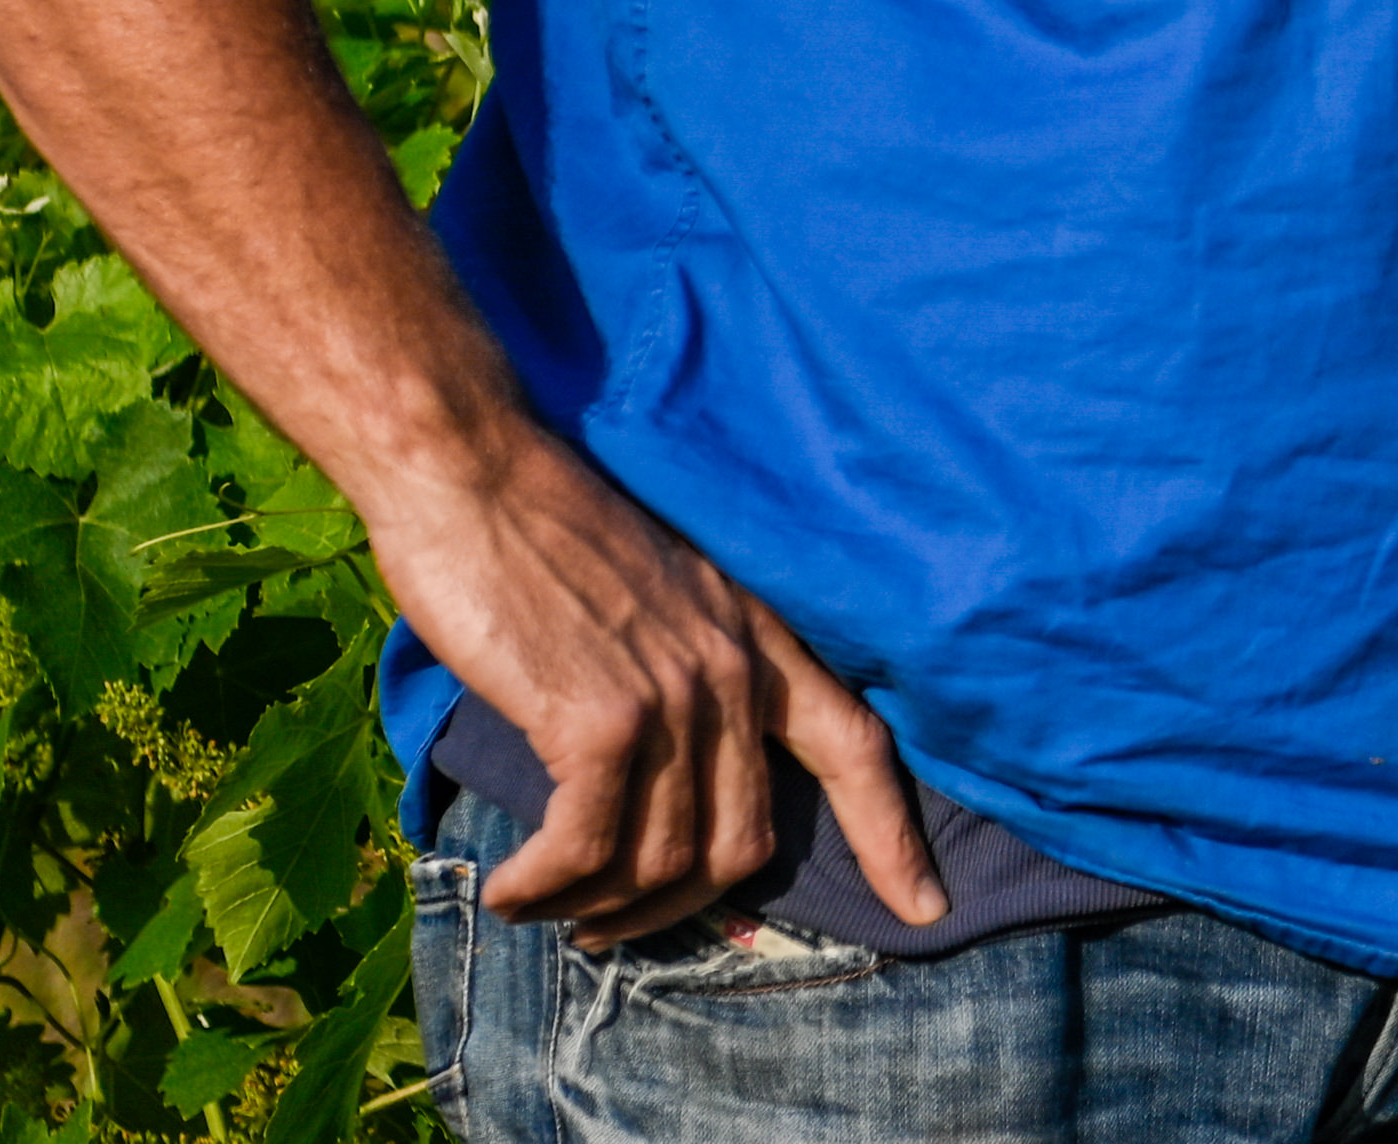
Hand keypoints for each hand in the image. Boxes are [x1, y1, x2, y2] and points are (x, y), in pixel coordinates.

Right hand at [367, 428, 947, 945]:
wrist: (473, 470)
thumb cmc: (541, 531)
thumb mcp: (654, 596)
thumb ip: (684, 672)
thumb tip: (670, 781)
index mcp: (757, 635)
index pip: (858, 744)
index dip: (893, 836)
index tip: (924, 910)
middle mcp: (733, 668)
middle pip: (745, 844)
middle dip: (675, 909)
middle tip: (606, 928)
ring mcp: (674, 694)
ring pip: (665, 861)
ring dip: (596, 907)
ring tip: (542, 903)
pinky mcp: (600, 718)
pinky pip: (588, 850)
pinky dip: (545, 887)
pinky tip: (513, 888)